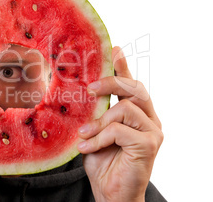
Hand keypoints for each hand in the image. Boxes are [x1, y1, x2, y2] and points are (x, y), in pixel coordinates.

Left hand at [77, 46, 163, 201]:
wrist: (110, 192)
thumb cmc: (102, 161)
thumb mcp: (96, 130)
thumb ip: (97, 111)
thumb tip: (85, 90)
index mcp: (138, 113)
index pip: (132, 85)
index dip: (123, 66)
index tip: (114, 49)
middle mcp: (150, 119)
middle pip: (133, 88)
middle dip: (110, 83)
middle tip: (90, 88)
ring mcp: (152, 131)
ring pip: (125, 108)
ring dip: (99, 121)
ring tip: (84, 134)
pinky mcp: (149, 145)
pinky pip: (119, 130)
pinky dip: (99, 137)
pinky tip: (88, 148)